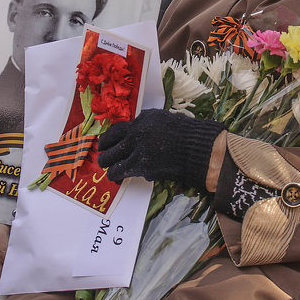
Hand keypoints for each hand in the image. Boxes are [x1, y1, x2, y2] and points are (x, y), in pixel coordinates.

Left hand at [98, 108, 224, 187]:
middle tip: (104, 159)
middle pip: (108, 145)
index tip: (103, 145)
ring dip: (108, 166)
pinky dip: (116, 176)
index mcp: (141, 120)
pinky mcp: (141, 166)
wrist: (197, 148)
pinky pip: (120, 172)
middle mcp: (135, 133)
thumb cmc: (186, 134)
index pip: (115, 130)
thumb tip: (136, 130)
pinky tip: (117, 179)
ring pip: (110, 160)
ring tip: (110, 171)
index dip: (106, 139)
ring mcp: (137, 149)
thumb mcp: (164, 120)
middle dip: (104, 154)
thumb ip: (147, 124)